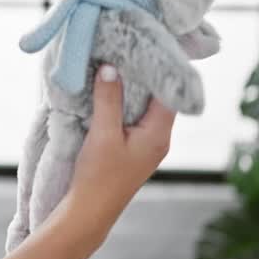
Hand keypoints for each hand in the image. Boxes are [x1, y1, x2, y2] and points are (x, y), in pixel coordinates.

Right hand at [60, 64, 175, 250]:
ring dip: (132, 88)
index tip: (148, 45)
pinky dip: (123, 101)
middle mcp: (158, 138)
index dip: (161, 68)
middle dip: (144, 74)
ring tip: (117, 63)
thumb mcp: (103, 134)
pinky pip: (133, 117)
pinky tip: (108, 91)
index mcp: (159, 134)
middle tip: (128, 48)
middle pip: (158, 97)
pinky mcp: (131, 149)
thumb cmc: (99, 177)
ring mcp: (146, 144)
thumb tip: (110, 67)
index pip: (170, 92)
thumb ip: (108, 99)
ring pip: (144, 107)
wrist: (88, 213)